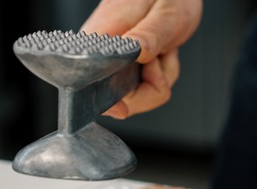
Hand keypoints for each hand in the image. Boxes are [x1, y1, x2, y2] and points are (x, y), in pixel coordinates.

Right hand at [81, 0, 202, 117]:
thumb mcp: (166, 14)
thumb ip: (149, 35)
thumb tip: (135, 53)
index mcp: (102, 36)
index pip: (90, 80)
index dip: (109, 101)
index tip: (123, 107)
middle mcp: (103, 52)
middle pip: (120, 98)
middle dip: (150, 87)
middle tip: (159, 57)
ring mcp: (115, 61)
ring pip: (138, 96)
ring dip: (160, 77)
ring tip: (163, 49)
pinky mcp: (127, 66)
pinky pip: (147, 87)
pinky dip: (162, 74)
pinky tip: (163, 53)